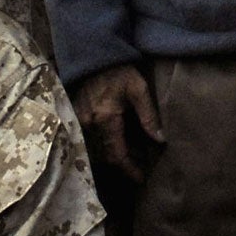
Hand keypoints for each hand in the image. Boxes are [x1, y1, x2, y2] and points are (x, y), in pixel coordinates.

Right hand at [74, 63, 163, 181]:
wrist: (94, 57)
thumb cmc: (119, 72)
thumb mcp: (138, 89)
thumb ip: (148, 115)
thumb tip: (159, 139)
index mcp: (107, 118)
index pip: (117, 153)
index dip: (129, 169)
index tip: (141, 179)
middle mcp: (90, 123)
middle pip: (106, 156)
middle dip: (123, 164)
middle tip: (140, 167)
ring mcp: (81, 121)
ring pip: (96, 150)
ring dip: (113, 156)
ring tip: (132, 156)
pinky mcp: (76, 117)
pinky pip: (89, 140)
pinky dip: (103, 146)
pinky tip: (116, 142)